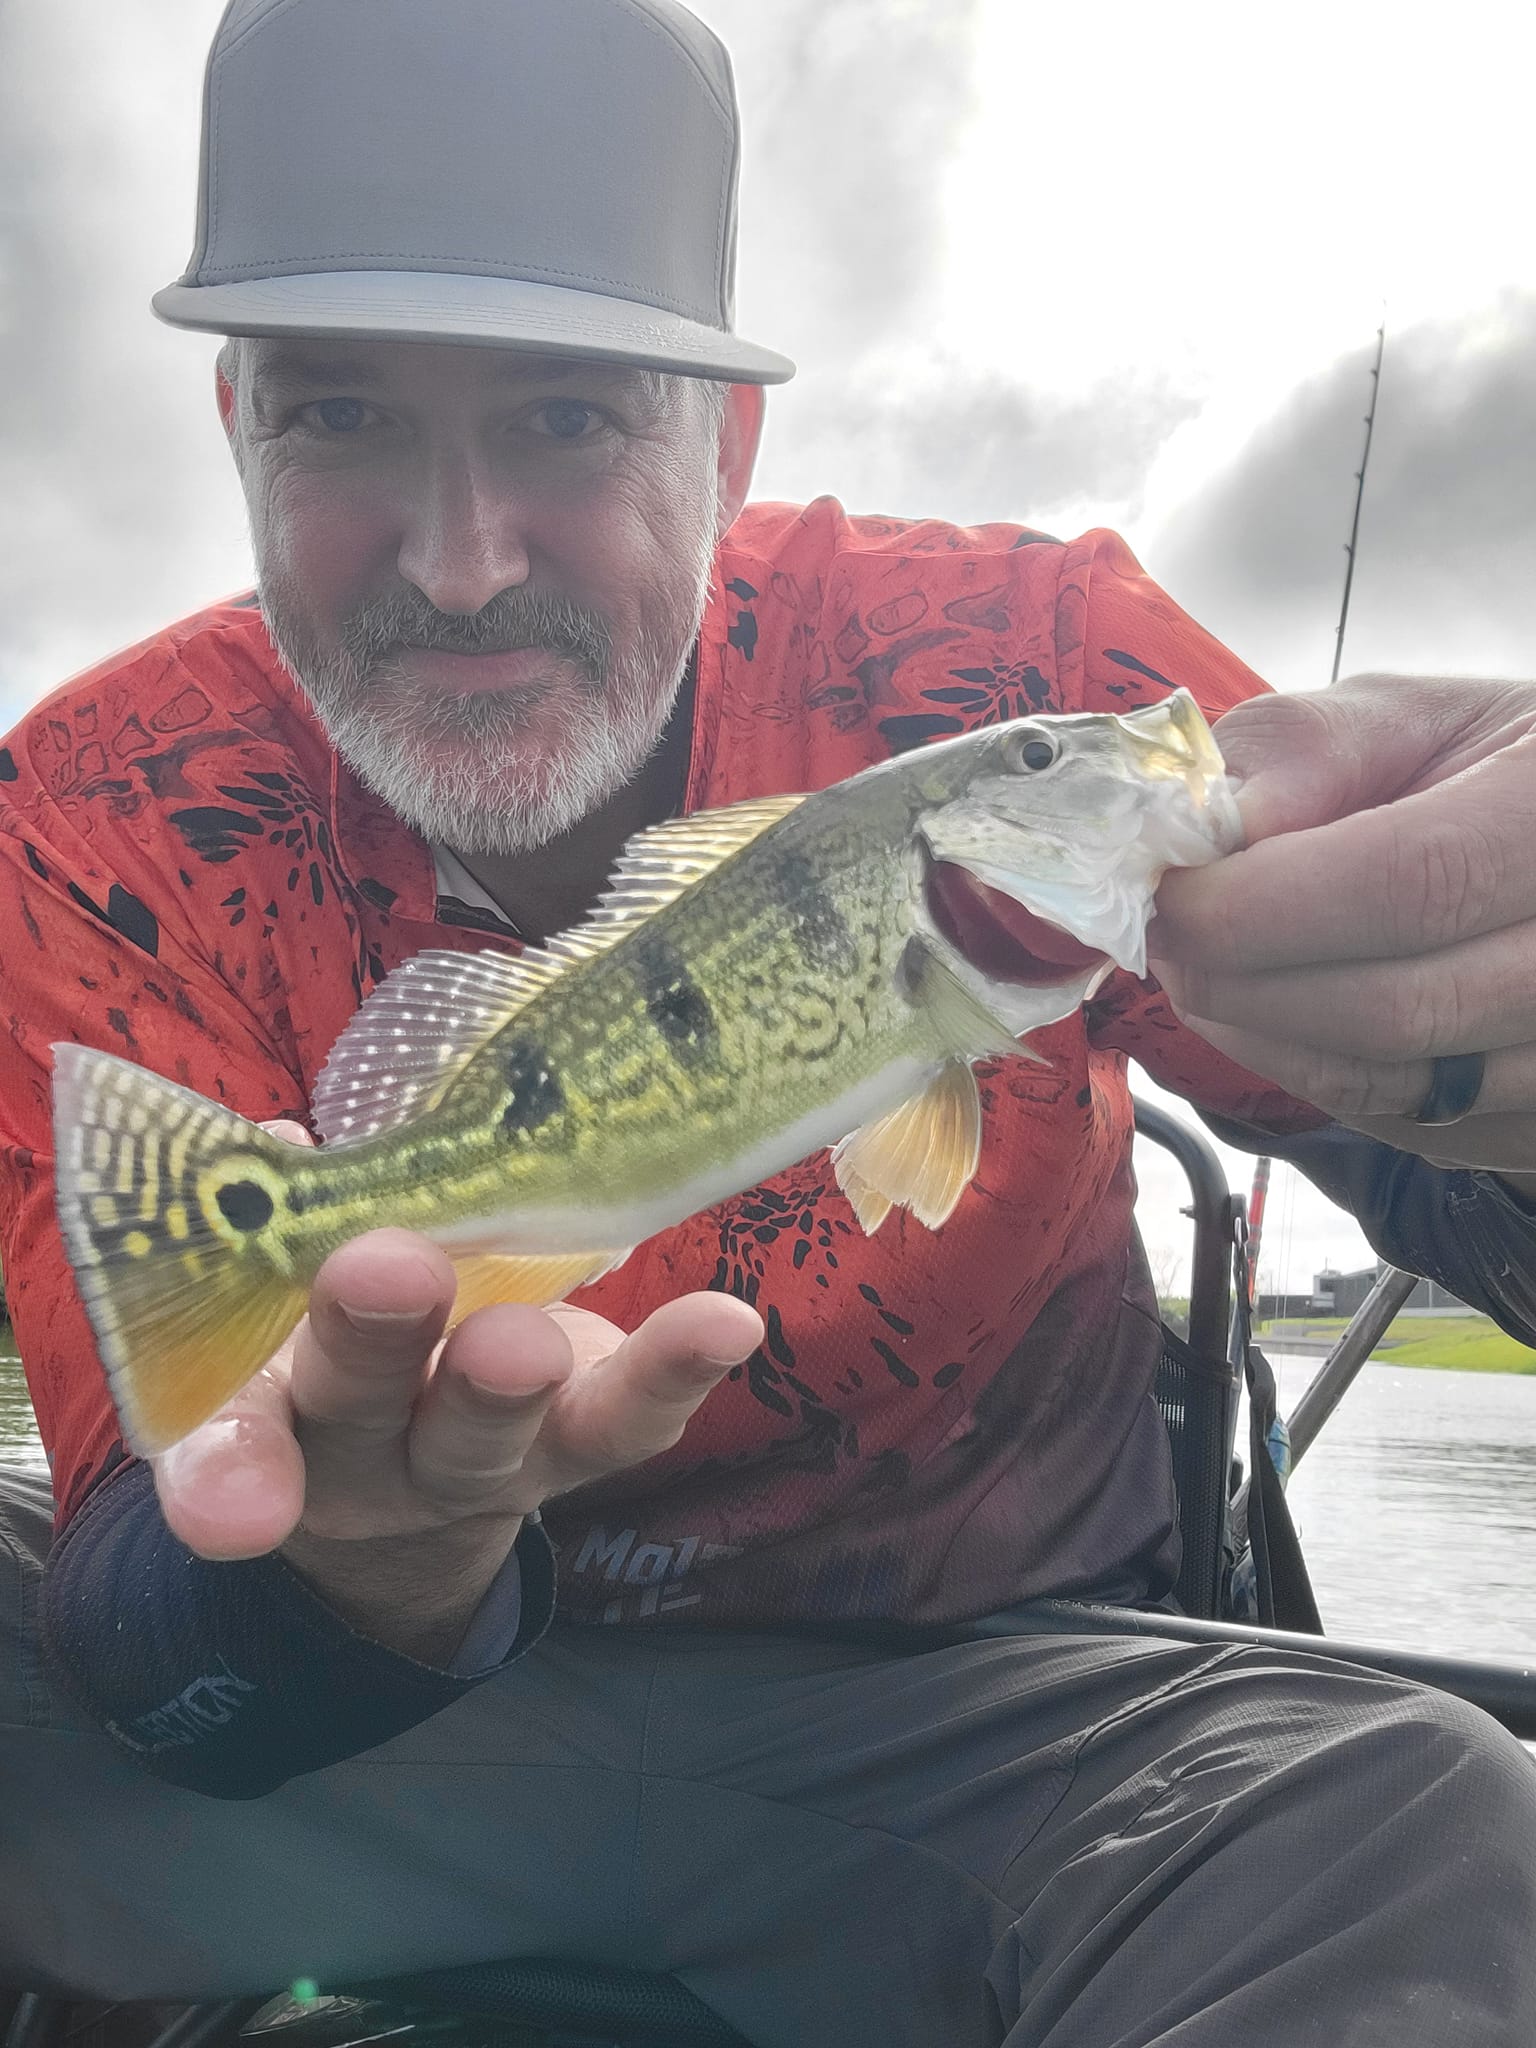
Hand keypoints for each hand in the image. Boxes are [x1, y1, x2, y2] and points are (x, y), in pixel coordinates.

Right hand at [152, 1123, 762, 1660]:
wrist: (409, 1478)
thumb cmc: (335, 1346)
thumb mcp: (280, 1303)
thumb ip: (279, 1225)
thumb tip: (278, 1142)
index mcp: (270, 1412)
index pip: (231, 1453)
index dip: (229, 1480)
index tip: (237, 1511)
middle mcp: (368, 1458)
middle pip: (364, 1409)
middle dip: (376, 1340)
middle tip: (391, 1271)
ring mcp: (481, 1463)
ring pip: (493, 1433)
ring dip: (509, 1379)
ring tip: (529, 1338)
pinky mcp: (580, 1449)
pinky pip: (630, 1421)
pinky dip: (676, 1372)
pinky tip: (728, 1326)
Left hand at [1148, 673, 1535, 1181]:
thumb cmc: (1488, 772)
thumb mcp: (1416, 718)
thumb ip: (1311, 748)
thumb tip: (1214, 824)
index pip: (1410, 885)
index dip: (1263, 904)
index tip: (1172, 895)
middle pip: (1393, 1007)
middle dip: (1240, 979)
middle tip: (1168, 937)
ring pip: (1384, 1086)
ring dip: (1257, 1035)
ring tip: (1205, 971)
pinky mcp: (1533, 1130)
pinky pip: (1397, 1125)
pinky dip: (1307, 1073)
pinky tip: (1274, 1016)